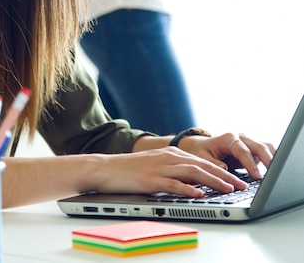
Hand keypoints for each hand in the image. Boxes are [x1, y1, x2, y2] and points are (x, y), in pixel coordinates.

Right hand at [94, 146, 249, 198]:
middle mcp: (169, 157)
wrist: (105, 168)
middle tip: (241, 185)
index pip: (203, 161)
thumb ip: (175, 170)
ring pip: (193, 172)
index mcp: (172, 153)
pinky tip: (199, 194)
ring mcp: (160, 168)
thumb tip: (197, 182)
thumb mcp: (156, 165)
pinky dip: (188, 189)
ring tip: (228, 189)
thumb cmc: (130, 169)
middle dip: (224, 175)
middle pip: (202, 165)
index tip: (238, 179)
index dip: (222, 170)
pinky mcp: (151, 180)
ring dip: (213, 181)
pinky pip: (173, 184)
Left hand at [178, 132, 274, 179]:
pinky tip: (275, 168)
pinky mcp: (252, 149)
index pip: (242, 150)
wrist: (202, 146)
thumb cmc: (202, 152)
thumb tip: (224, 169)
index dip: (250, 164)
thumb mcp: (202, 158)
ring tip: (278, 171)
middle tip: (273, 175)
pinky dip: (272, 157)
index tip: (257, 177)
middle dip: (267, 160)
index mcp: (228, 138)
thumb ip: (213, 164)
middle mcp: (240, 137)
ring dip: (272, 157)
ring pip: (265, 146)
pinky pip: (266, 150)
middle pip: (258, 145)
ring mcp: (248, 142)